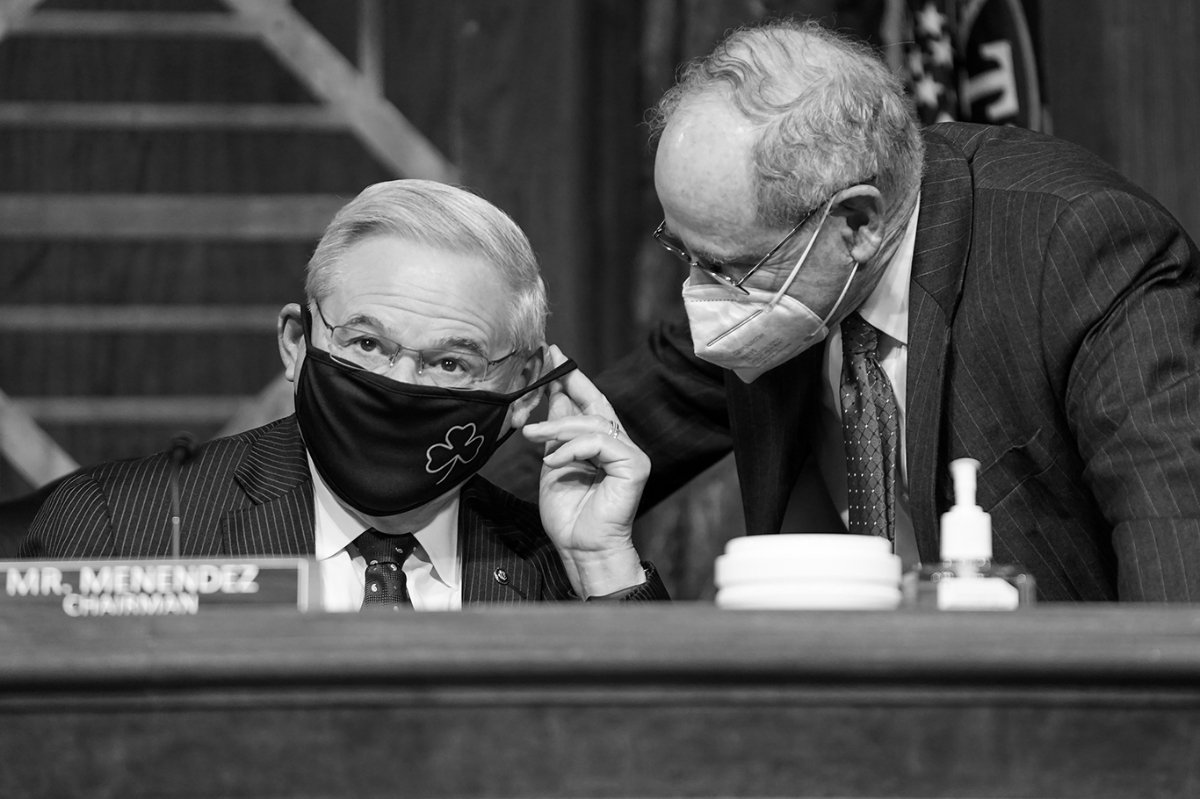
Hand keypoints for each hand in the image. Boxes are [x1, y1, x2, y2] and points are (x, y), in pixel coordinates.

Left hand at [521, 345, 647, 597]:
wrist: (580, 548)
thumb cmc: (568, 514)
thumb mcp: (553, 462)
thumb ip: (557, 432)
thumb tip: (552, 395)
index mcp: (603, 445)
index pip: (590, 403)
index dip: (573, 378)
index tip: (553, 354)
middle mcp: (620, 445)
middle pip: (595, 405)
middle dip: (569, 383)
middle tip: (544, 368)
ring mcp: (630, 455)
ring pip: (593, 424)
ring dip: (558, 427)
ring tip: (531, 436)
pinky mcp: (634, 466)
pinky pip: (600, 443)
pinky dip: (572, 449)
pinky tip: (552, 461)